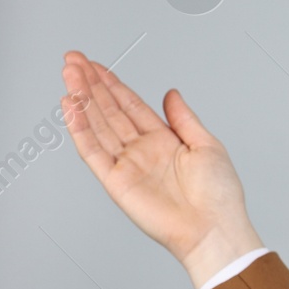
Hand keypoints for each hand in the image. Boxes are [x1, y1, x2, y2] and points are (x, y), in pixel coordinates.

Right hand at [60, 50, 263, 288]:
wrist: (214, 228)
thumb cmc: (219, 195)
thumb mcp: (207, 145)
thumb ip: (183, 118)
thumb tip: (172, 94)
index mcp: (165, 141)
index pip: (131, 106)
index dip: (113, 85)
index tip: (96, 65)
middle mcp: (143, 151)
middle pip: (110, 111)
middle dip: (91, 85)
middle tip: (73, 60)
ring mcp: (127, 165)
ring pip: (98, 125)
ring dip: (82, 99)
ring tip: (69, 74)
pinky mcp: (116, 181)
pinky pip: (93, 151)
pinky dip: (80, 129)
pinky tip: (71, 107)